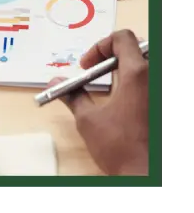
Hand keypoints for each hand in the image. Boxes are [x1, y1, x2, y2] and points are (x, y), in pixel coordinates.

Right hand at [49, 30, 148, 174]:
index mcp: (138, 74)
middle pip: (136, 48)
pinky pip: (148, 83)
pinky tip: (122, 103)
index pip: (122, 38)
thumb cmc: (122, 149)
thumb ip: (72, 95)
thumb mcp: (88, 120)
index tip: (87, 64)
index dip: (100, 46)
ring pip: (145, 66)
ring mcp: (158, 92)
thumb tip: (56, 83)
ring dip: (125, 69)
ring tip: (108, 86)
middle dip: (113, 54)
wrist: (147, 176)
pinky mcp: (158, 105)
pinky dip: (135, 84)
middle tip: (96, 70)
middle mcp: (154, 79)